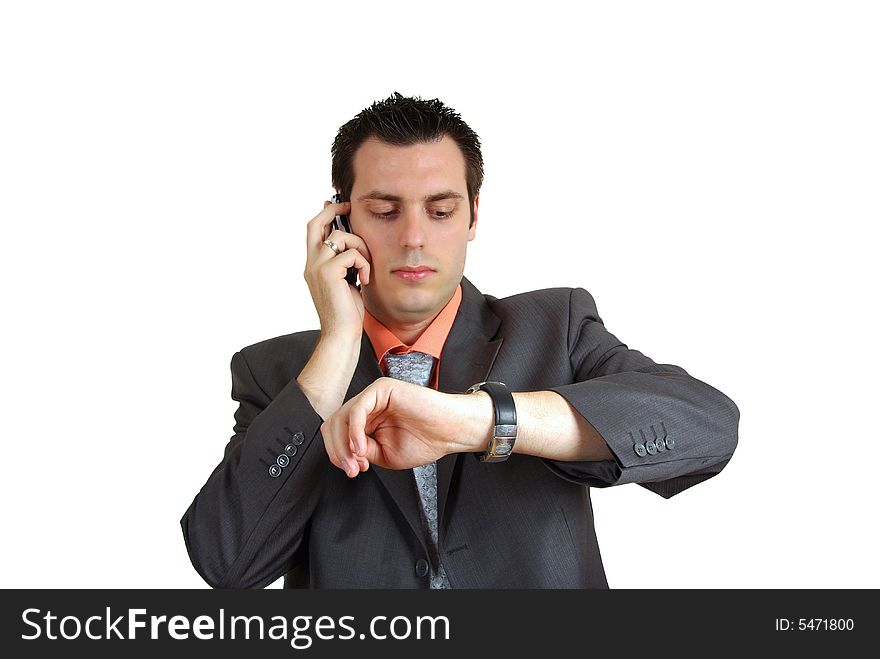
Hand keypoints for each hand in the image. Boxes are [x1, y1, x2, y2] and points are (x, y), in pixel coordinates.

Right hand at [303, 199, 371, 340]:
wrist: (341, 334)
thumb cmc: (346, 312)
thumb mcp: (346, 281)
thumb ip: (345, 264)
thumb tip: (353, 247)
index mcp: (313, 265)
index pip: (313, 231)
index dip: (324, 215)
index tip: (337, 206)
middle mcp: (311, 263)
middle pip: (316, 223)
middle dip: (332, 210)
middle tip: (347, 207)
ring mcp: (317, 267)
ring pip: (341, 237)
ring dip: (361, 248)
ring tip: (366, 267)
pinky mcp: (328, 272)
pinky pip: (352, 254)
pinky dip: (364, 264)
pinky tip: (365, 280)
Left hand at [320, 377, 492, 477]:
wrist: (450, 432)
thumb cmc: (425, 441)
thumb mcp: (384, 455)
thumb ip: (362, 452)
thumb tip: (345, 454)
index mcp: (366, 420)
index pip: (337, 434)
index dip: (338, 454)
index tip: (353, 471)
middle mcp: (366, 406)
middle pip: (333, 425)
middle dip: (338, 451)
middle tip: (352, 469)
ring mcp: (372, 396)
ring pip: (341, 417)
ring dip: (344, 444)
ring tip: (358, 461)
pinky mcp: (381, 389)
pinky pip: (357, 409)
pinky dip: (354, 431)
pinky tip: (361, 446)